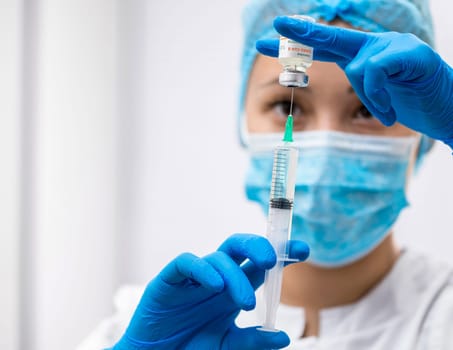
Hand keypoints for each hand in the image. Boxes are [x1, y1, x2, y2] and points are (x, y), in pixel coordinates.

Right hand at [112, 233, 308, 348]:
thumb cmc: (190, 348)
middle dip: (259, 247)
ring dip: (234, 276)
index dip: (281, 254)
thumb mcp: (226, 347)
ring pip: (218, 258)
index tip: (303, 250)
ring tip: (244, 302)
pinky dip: (203, 270)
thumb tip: (282, 337)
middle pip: (239, 248)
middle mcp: (216, 279)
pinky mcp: (169, 280)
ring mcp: (194, 278)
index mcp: (232, 291)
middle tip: (272, 261)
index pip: (259, 266)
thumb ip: (252, 341)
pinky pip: (187, 263)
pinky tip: (215, 285)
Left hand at [257, 16, 452, 148]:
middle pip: (333, 37)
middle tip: (279, 23)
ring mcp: (395, 45)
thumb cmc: (412, 102)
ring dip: (369, 97)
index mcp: (364, 55)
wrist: (449, 112)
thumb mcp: (376, 94)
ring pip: (358, 66)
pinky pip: (377, 70)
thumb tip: (343, 79)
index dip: (295, 44)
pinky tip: (389, 111)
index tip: (265, 42)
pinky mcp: (412, 53)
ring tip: (385, 113)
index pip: (323, 47)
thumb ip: (359, 82)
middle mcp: (375, 45)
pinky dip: (379, 95)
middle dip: (302, 32)